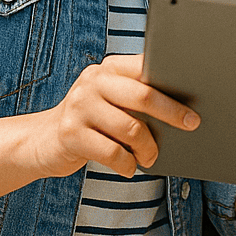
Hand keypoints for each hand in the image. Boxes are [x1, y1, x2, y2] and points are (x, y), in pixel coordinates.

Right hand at [28, 53, 199, 178]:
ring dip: (148, 147)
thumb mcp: (111, 98)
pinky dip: (127, 164)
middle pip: (143, 96)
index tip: (194, 103)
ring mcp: (80, 106)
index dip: (173, 87)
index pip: (147, 69)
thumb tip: (182, 108)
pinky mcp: (70, 134)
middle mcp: (94, 81)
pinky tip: (130, 168)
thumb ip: (136, 94)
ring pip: (130, 128)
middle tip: (191, 126)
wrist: (41, 140)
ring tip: (152, 157)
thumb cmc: (91, 119)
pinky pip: (111, 152)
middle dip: (172, 113)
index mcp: (109, 67)